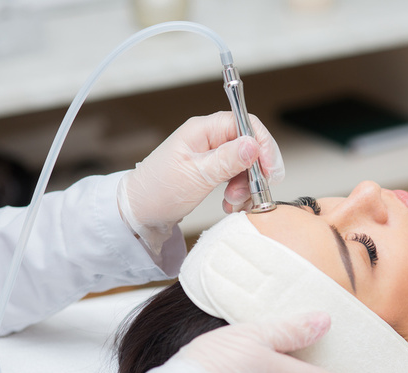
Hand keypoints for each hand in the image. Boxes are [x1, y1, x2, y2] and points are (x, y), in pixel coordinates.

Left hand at [117, 111, 283, 252]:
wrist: (138, 213)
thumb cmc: (157, 192)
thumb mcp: (196, 177)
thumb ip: (227, 160)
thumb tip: (254, 144)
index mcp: (202, 130)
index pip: (245, 123)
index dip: (262, 144)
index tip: (269, 169)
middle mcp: (208, 138)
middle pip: (249, 144)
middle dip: (255, 170)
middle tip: (252, 192)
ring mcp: (210, 155)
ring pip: (246, 163)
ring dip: (247, 185)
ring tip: (233, 202)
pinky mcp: (211, 171)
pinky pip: (237, 176)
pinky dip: (240, 192)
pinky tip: (230, 204)